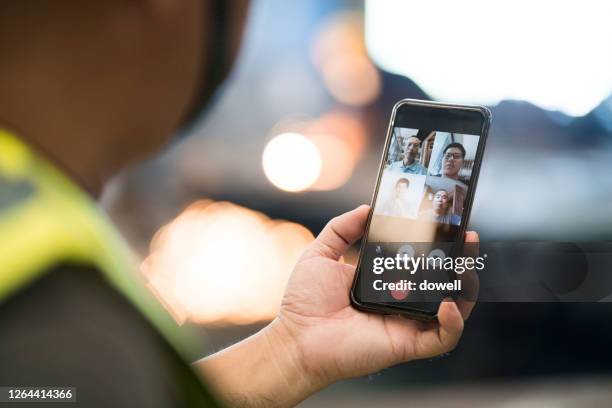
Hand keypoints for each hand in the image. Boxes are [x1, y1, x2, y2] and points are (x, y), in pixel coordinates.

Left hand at [272, 204, 477, 387]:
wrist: (296, 338)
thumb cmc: (304, 301)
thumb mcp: (321, 254)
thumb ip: (341, 228)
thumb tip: (367, 208)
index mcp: (383, 281)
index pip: (418, 261)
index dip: (436, 244)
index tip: (446, 223)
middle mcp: (399, 301)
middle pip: (441, 282)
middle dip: (461, 260)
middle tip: (468, 239)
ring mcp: (406, 323)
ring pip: (452, 309)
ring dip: (466, 288)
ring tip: (467, 266)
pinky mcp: (407, 344)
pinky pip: (442, 338)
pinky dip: (453, 323)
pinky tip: (447, 304)